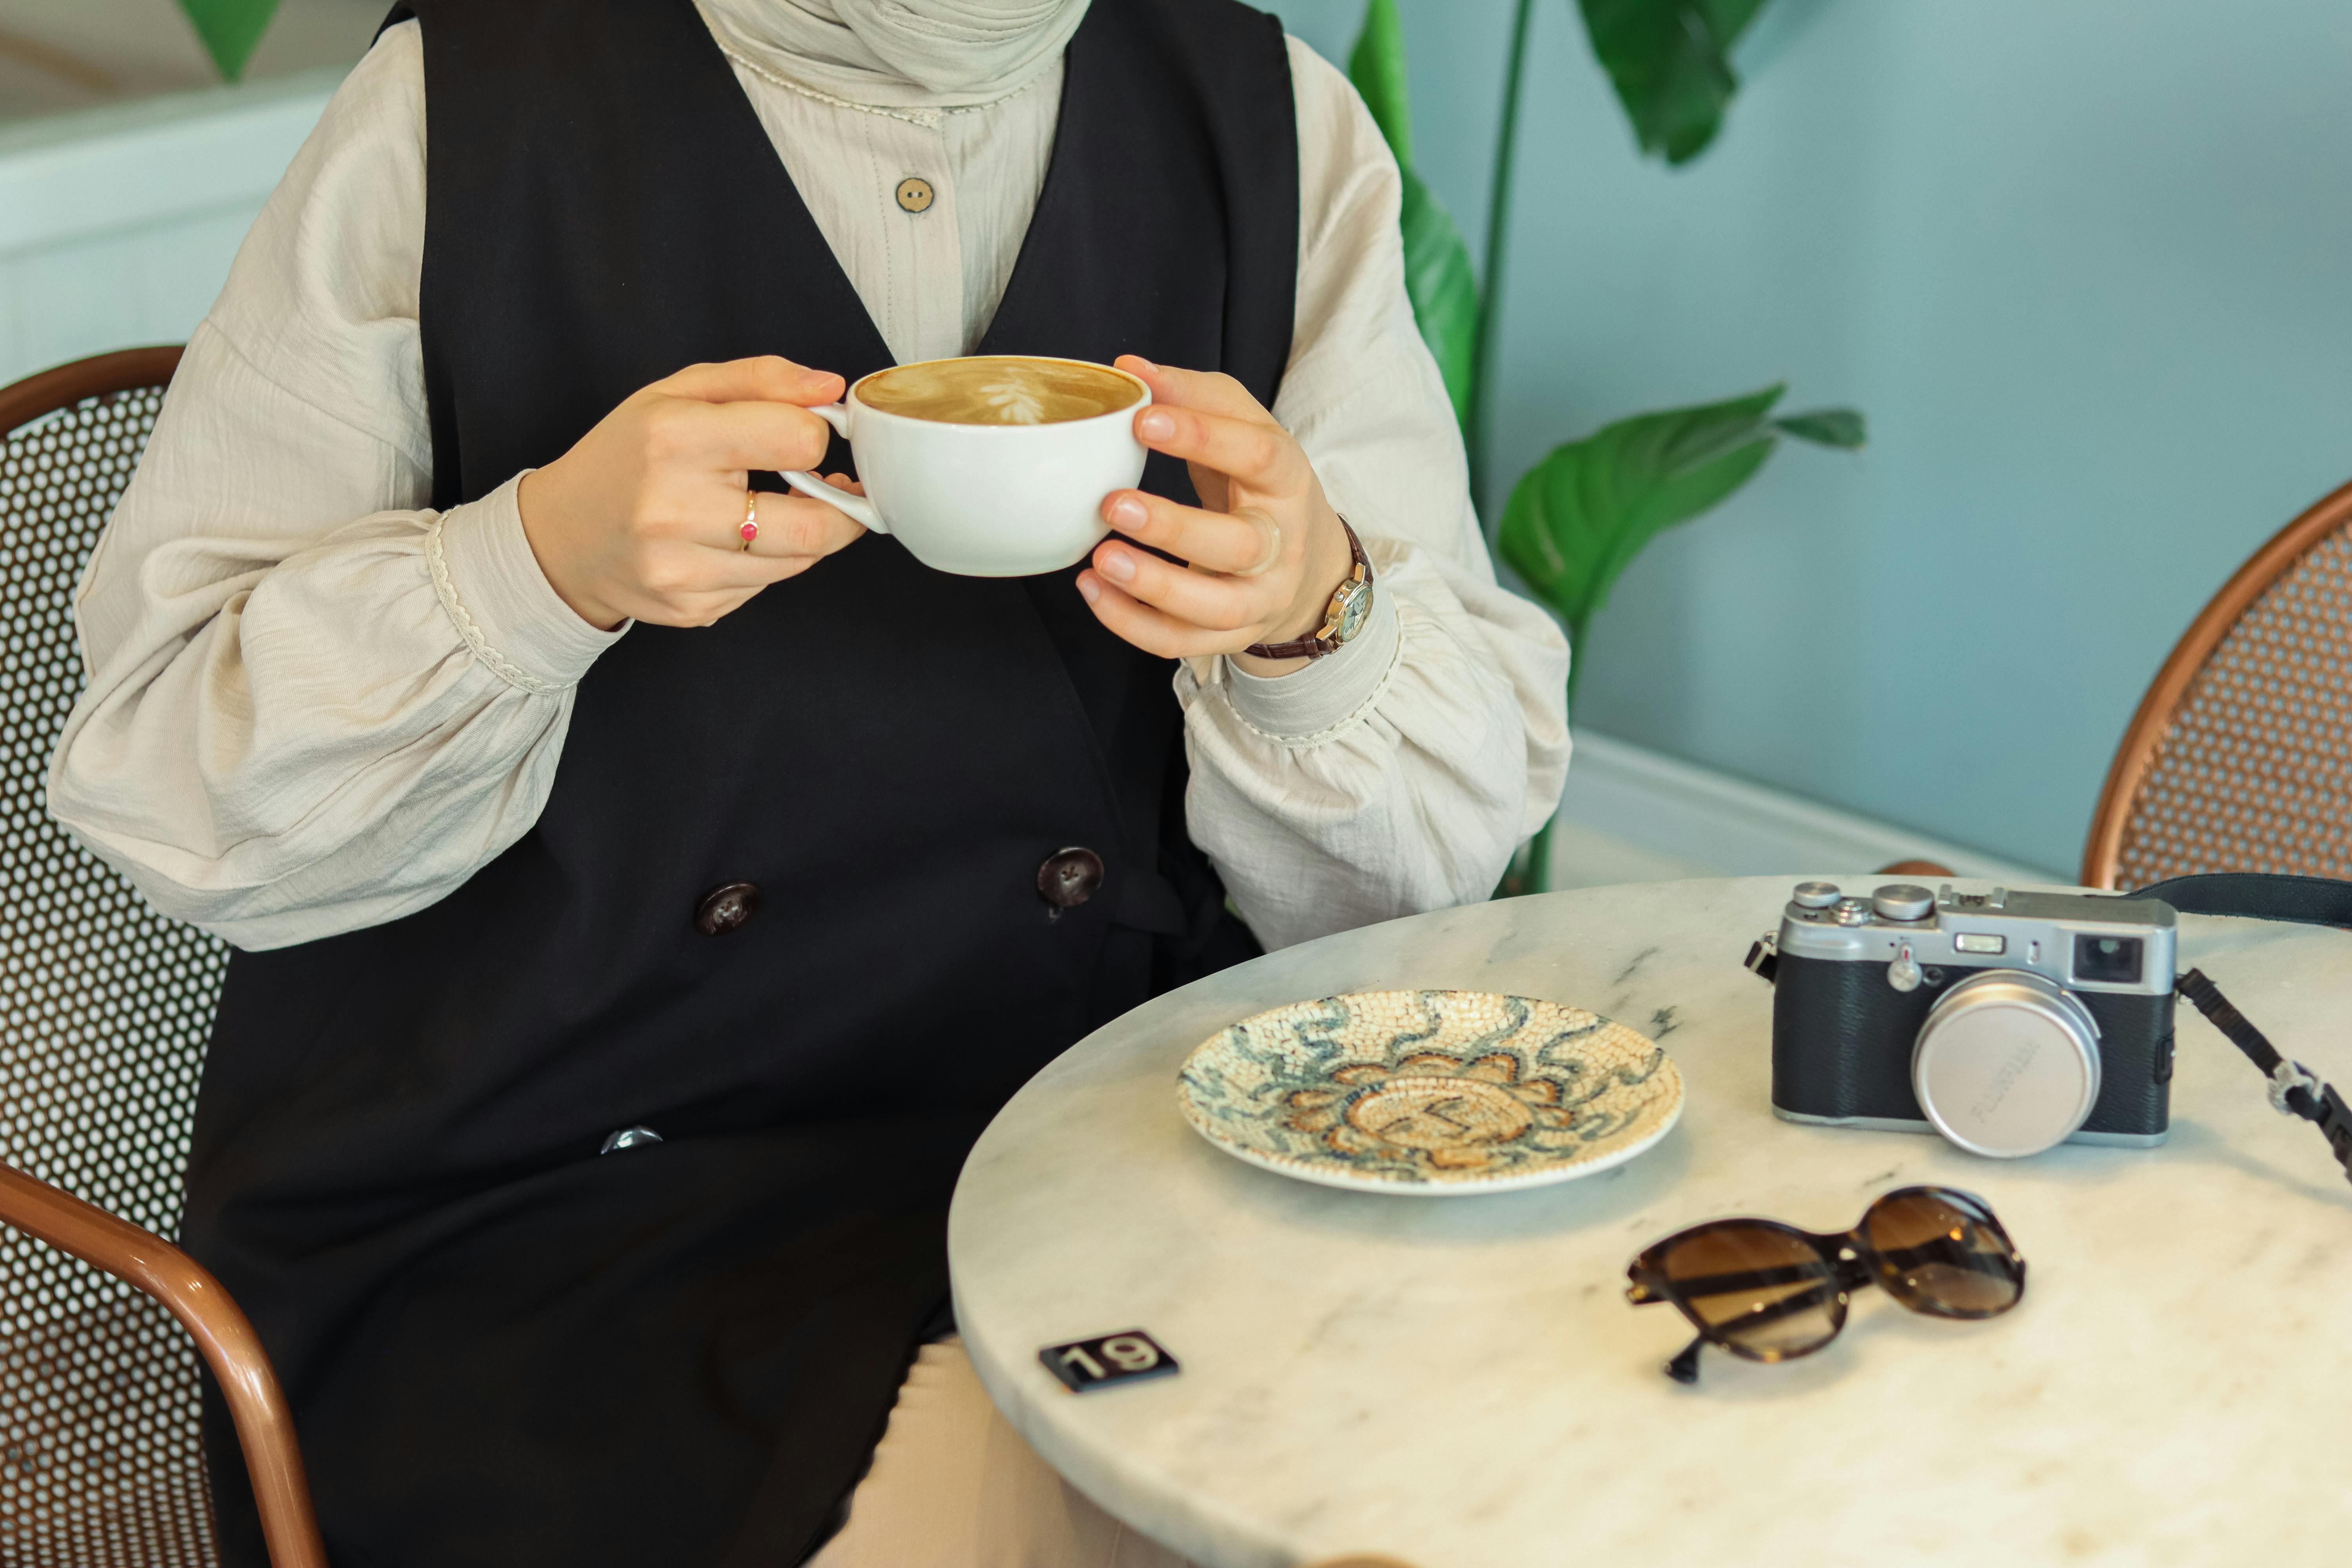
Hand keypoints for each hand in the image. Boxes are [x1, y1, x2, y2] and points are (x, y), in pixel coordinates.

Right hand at [517, 356, 867, 629]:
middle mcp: (676, 510)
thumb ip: (761, 379)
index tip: (806, 434)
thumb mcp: (679, 392)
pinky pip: (766, 587)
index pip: (798, 440)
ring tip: (777, 505)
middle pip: (815, 524)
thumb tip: (831, 387)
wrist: (560, 537)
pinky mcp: (692, 609)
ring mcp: (684, 569)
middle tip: (836, 486)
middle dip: (842, 505)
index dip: (816, 433)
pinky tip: (736, 540)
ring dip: (806, 532)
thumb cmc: (625, 456)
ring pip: (798, 561)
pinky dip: (767, 561)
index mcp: (676, 439)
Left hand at [1076, 357, 1354, 676]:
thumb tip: (1129, 368)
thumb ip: (1194, 394)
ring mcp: (1261, 598)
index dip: (1202, 437)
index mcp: (1288, 481)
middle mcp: (1282, 545)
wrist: (1307, 563)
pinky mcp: (1233, 636)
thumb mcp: (1245, 427)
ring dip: (1153, 587)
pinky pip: (1182, 642)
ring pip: (1214, 606)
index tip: (1141, 417)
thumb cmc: (1260, 483)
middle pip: (1240, 544)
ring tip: (1099, 561)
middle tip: (1113, 504)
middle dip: (1174, 528)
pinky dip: (1133, 624)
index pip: (1257, 456)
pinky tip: (1093, 590)